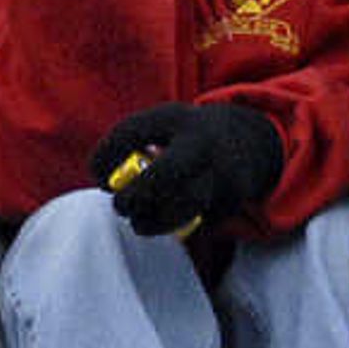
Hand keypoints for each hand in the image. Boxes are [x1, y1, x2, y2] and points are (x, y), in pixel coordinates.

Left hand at [87, 102, 284, 240]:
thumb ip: (126, 141)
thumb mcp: (161, 123)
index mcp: (183, 121)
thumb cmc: (188, 134)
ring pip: (185, 206)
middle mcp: (206, 147)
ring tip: (139, 222)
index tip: (100, 180)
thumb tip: (100, 176)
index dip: (111, 158)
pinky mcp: (230, 203)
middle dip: (137, 196)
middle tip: (121, 206)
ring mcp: (223, 176)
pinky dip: (174, 227)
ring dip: (154, 221)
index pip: (137, 134)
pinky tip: (166, 220)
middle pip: (168, 175)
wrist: (248, 143)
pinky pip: (197, 223)